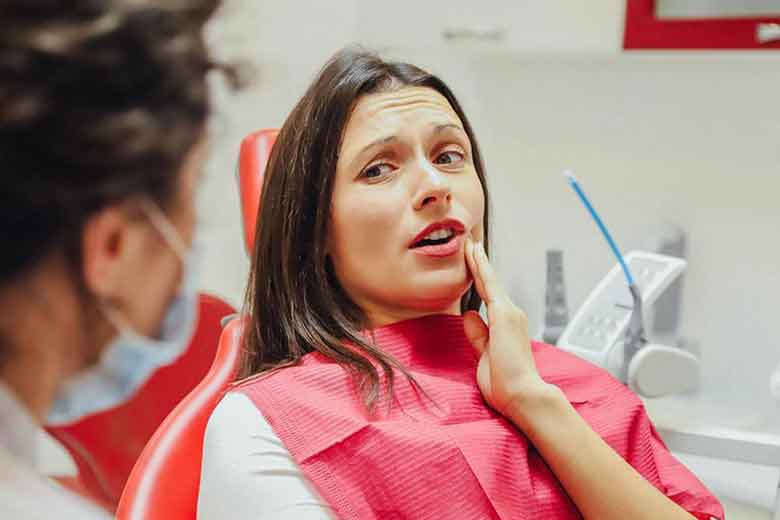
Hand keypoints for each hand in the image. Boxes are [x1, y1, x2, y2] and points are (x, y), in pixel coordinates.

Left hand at [463, 238, 555, 419]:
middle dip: (479, 262)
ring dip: (479, 261)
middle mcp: (511, 314)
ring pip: (490, 280)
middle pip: (490, 283)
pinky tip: (474, 255)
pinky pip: (490, 286)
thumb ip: (478, 335)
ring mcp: (510, 313)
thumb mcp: (485, 355)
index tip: (472, 262)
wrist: (522, 395)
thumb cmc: (506, 383)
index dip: (479, 277)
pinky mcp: (505, 315)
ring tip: (469, 242)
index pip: (488, 296)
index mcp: (506, 325)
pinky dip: (482, 269)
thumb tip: (469, 315)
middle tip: (470, 242)